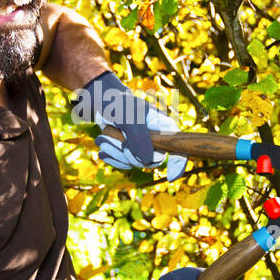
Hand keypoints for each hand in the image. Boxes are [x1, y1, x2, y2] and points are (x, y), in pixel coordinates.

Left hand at [71, 71, 186, 181]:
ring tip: (103, 137)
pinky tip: (103, 146)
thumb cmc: (117, 104)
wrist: (100, 102)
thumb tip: (148, 161)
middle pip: (151, 160)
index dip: (178, 163)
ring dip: (115, 153)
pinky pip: (124, 164)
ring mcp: (143, 146)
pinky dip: (112, 157)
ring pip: (135, 163)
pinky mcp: (130, 152)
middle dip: (129, 154)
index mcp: (163, 126)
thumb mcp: (127, 116)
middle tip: (111, 139)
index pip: (178, 146)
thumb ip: (138, 136)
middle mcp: (156, 138)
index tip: (171, 177)